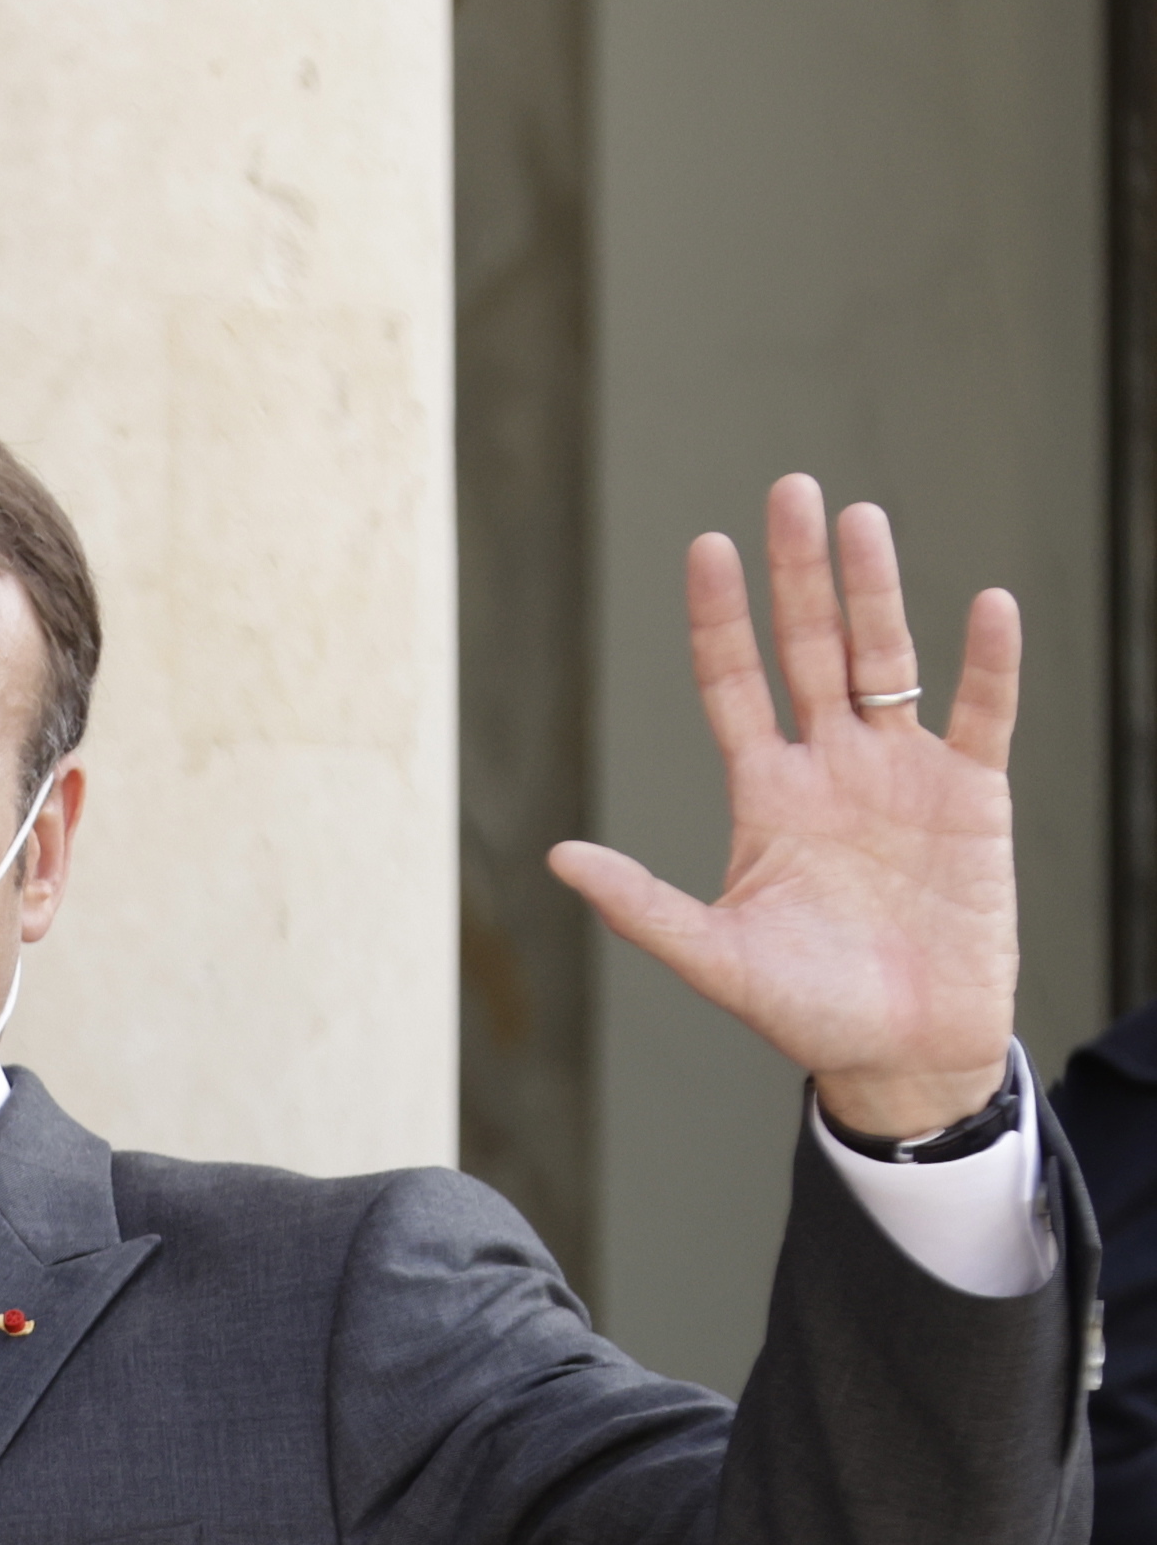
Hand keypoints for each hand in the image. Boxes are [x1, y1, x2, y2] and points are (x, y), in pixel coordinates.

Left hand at [550, 474, 1019, 1141]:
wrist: (903, 1053)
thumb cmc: (807, 1009)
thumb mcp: (714, 956)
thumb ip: (642, 904)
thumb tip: (557, 858)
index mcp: (767, 795)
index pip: (733, 685)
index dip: (719, 621)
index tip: (704, 549)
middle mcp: (832, 768)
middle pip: (810, 649)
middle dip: (797, 574)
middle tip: (788, 491)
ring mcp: (903, 774)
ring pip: (888, 660)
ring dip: (876, 592)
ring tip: (861, 520)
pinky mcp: (974, 797)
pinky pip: (982, 715)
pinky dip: (986, 664)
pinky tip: (987, 607)